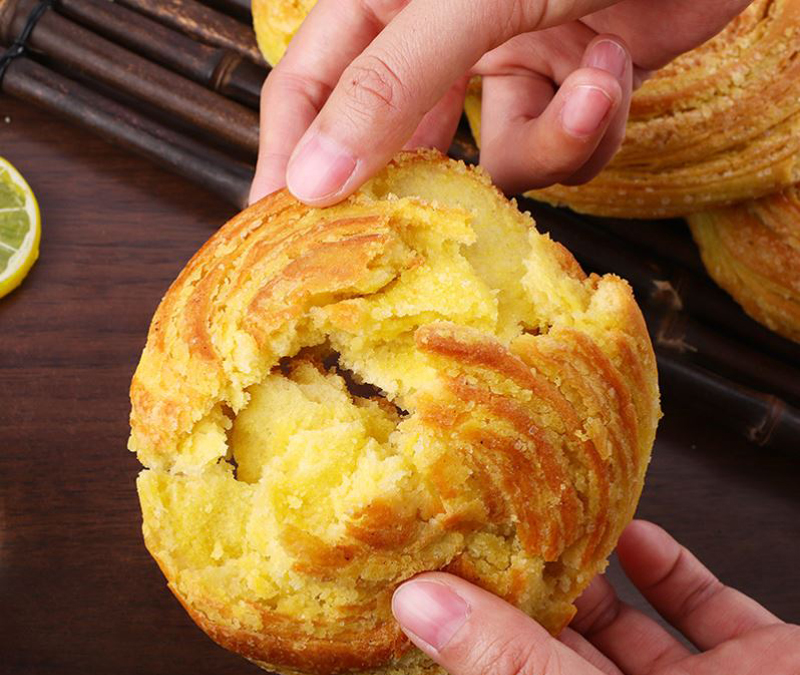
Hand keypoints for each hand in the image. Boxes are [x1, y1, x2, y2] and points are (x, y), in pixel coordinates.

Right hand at [250, 0, 749, 204]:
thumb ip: (388, 89)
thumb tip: (311, 183)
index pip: (308, 83)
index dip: (289, 158)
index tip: (275, 234)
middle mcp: (436, 34)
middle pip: (390, 137)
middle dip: (414, 187)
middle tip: (398, 249)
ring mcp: (501, 65)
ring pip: (484, 163)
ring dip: (545, 142)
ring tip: (588, 84)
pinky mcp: (562, 93)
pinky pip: (550, 155)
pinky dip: (588, 131)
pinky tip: (613, 72)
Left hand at [391, 520, 799, 674]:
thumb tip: (423, 611)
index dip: (450, 647)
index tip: (411, 581)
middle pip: (555, 659)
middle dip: (513, 596)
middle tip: (467, 528)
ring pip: (622, 626)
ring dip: (581, 571)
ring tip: (534, 515)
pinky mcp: (767, 666)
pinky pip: (696, 603)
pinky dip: (658, 563)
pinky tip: (621, 527)